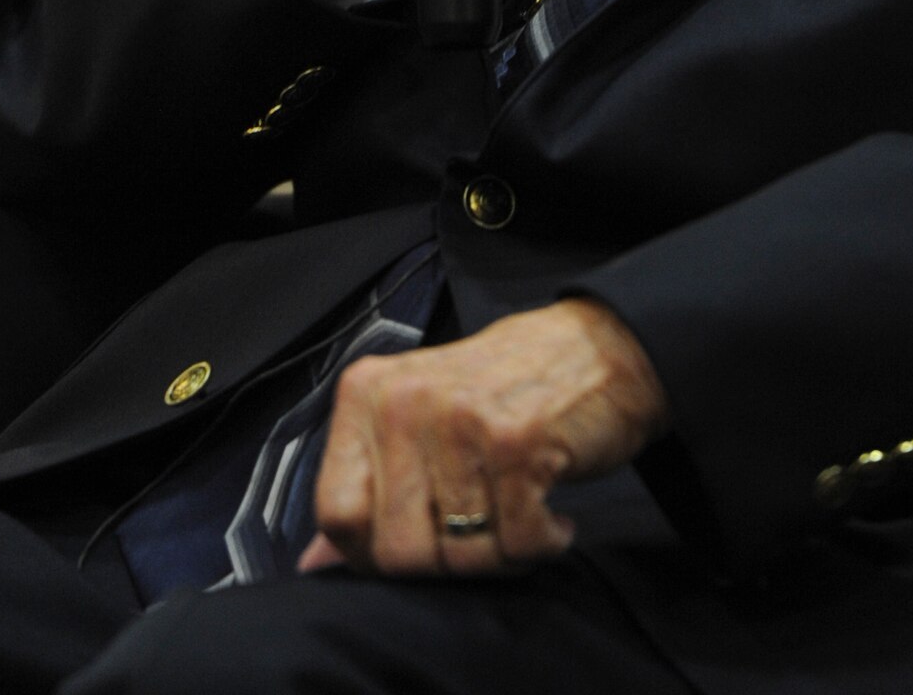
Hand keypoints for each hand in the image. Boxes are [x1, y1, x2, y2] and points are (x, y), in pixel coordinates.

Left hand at [298, 298, 669, 576]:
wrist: (601, 347)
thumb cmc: (509, 388)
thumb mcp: (423, 420)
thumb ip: (369, 486)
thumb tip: (312, 565)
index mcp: (369, 393)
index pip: (335, 513)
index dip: (374, 552)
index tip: (421, 541)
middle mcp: (406, 401)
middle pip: (398, 550)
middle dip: (449, 558)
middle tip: (486, 528)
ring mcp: (459, 419)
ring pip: (460, 555)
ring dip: (503, 553)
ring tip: (522, 512)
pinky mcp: (516, 442)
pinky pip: (517, 544)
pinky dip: (544, 543)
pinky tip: (553, 511)